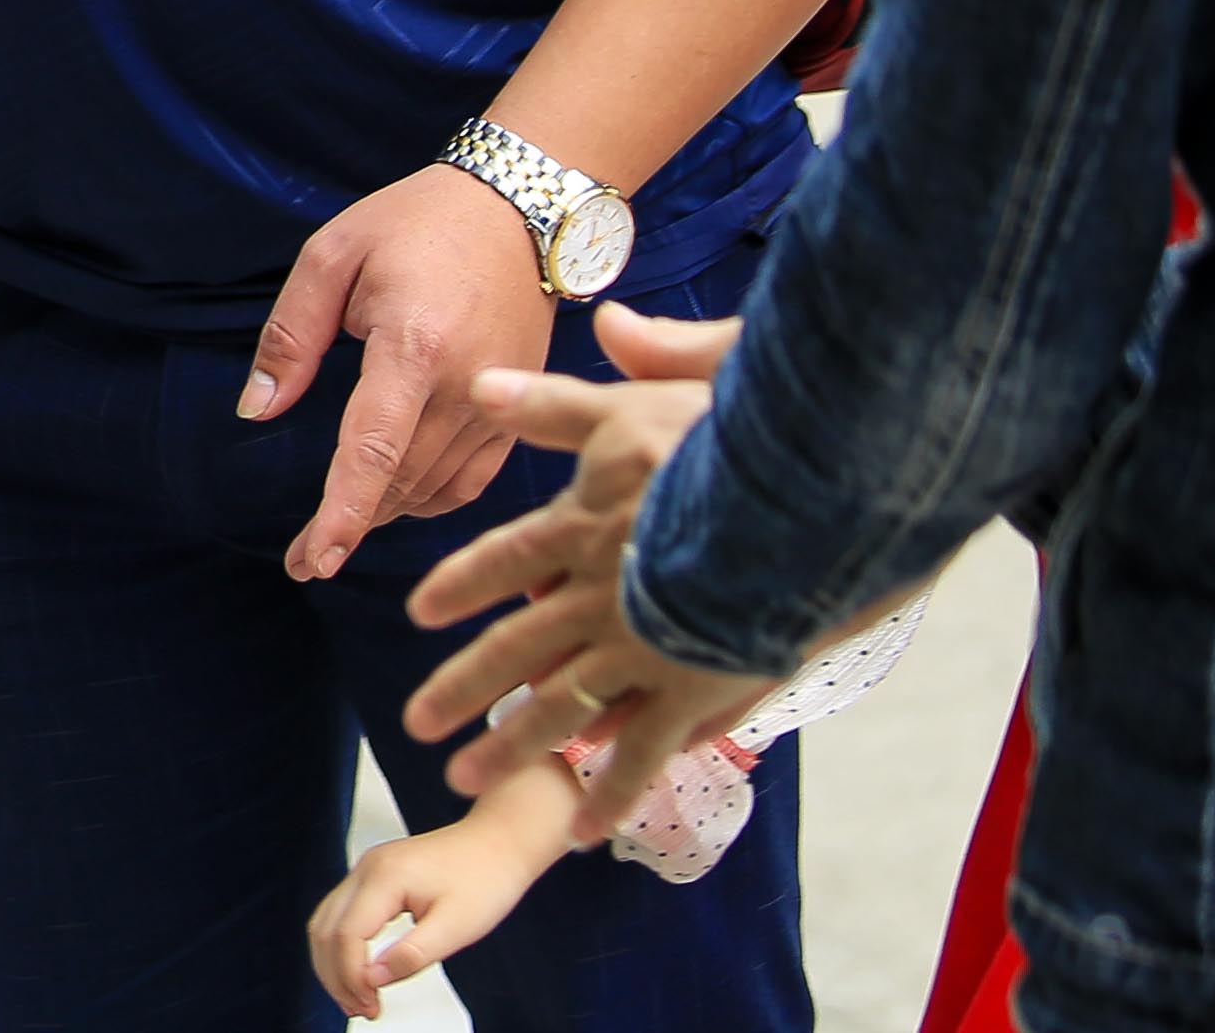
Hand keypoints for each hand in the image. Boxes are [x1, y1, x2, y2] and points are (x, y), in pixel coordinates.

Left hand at [242, 161, 565, 582]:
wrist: (519, 208)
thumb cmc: (414, 222)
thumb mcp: (332, 255)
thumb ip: (291, 336)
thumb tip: (255, 411)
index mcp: (414, 345)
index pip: (372, 448)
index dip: (343, 513)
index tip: (315, 560)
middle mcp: (466, 384)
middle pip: (400, 480)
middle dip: (350, 528)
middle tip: (304, 561)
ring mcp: (500, 401)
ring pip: (436, 486)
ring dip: (387, 516)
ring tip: (338, 536)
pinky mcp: (520, 408)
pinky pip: (474, 479)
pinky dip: (433, 499)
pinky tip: (398, 503)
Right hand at [305, 779, 563, 1020]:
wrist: (497, 843)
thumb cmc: (485, 879)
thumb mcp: (458, 927)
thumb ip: (413, 954)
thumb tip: (374, 979)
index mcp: (385, 877)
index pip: (347, 936)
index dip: (352, 978)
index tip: (372, 1007)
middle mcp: (367, 868)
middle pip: (325, 929)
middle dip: (336, 976)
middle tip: (362, 1010)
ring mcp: (366, 869)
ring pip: (325, 922)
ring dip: (333, 963)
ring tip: (357, 998)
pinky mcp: (373, 875)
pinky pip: (340, 913)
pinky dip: (342, 946)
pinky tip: (360, 969)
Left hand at [401, 310, 757, 831]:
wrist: (799, 513)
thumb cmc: (726, 450)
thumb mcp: (633, 405)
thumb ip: (556, 402)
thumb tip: (480, 383)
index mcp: (580, 528)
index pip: (504, 558)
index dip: (462, 584)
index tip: (420, 611)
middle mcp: (595, 596)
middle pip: (514, 647)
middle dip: (461, 687)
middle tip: (415, 724)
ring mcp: (640, 651)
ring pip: (559, 708)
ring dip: (510, 747)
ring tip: (464, 779)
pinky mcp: (689, 693)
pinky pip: (641, 754)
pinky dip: (610, 793)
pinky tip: (582, 829)